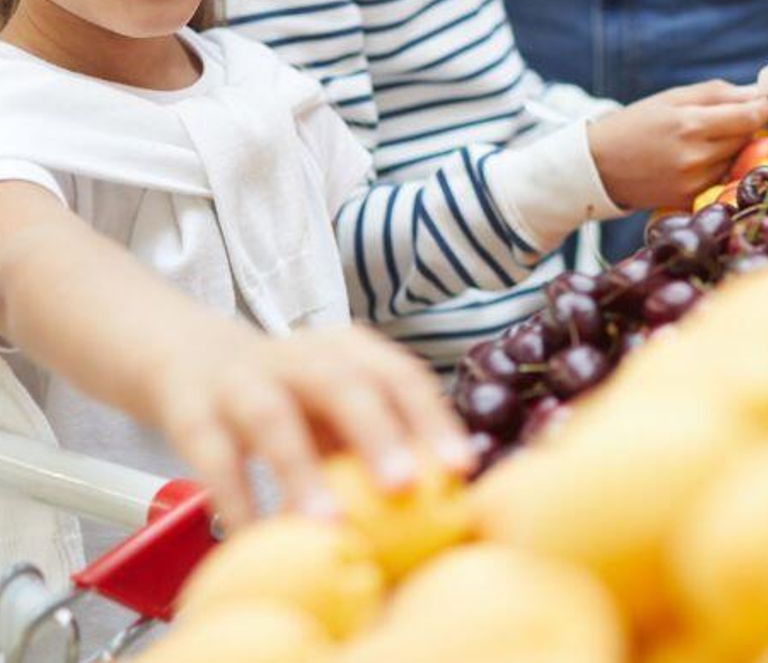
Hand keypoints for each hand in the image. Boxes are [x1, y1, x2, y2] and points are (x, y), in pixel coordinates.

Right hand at [148, 323, 472, 527]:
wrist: (186, 355)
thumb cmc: (288, 395)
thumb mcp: (333, 405)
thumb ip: (375, 441)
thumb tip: (439, 502)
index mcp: (347, 350)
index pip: (400, 375)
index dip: (432, 418)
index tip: (461, 467)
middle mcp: (299, 357)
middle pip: (343, 384)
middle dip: (378, 433)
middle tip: (406, 486)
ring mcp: (243, 380)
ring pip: (273, 419)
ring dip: (302, 472)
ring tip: (329, 525)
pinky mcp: (193, 411)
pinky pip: (215, 458)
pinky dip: (237, 500)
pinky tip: (257, 538)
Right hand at [588, 81, 767, 209]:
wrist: (599, 166)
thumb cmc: (636, 124)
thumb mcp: (672, 98)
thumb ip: (718, 93)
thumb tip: (758, 93)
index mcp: (690, 124)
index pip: (750, 117)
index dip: (761, 107)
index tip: (758, 102)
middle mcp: (695, 156)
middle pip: (747, 137)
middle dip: (744, 125)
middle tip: (724, 119)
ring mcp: (693, 182)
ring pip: (737, 159)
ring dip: (731, 147)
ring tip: (702, 140)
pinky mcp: (690, 199)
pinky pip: (721, 178)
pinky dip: (717, 167)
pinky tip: (695, 160)